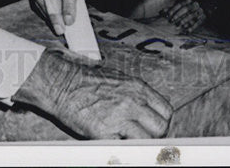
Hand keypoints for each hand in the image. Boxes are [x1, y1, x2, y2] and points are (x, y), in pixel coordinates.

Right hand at [13, 49, 171, 138]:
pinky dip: (123, 149)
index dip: (162, 122)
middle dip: (155, 135)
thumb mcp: (120, 79)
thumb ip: (137, 95)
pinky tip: (116, 144)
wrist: (63, 84)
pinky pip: (124, 147)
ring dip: (140, 143)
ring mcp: (120, 117)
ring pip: (146, 140)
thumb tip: (147, 111)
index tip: (154, 127)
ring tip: (130, 142)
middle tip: (144, 137)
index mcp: (138, 88)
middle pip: (160, 127)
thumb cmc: (87, 80)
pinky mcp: (105, 132)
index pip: (166, 110)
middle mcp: (133, 102)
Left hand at [162, 0, 206, 33]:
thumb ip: (172, 9)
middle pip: (186, 9)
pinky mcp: (203, 18)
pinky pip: (198, 23)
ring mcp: (199, 11)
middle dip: (178, 14)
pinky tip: (187, 31)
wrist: (206, 8)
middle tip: (172, 20)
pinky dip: (192, 27)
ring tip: (179, 25)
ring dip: (185, 21)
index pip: (180, 4)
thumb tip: (161, 12)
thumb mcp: (181, 7)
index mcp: (189, 1)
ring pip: (192, 15)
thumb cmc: (190, 8)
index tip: (168, 14)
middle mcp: (194, 5)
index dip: (173, 9)